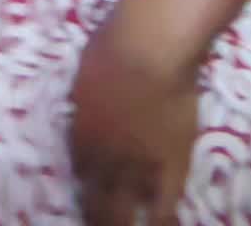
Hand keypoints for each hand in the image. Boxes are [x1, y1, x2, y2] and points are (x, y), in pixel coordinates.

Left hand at [69, 7, 198, 225]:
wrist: (150, 46)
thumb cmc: (115, 44)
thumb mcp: (87, 71)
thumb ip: (87, 97)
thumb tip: (88, 102)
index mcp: (81, 134)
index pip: (79, 172)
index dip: (84, 184)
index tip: (90, 189)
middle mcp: (103, 160)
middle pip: (96, 204)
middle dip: (97, 219)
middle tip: (101, 222)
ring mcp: (137, 168)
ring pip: (123, 215)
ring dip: (121, 225)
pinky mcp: (171, 168)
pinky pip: (163, 209)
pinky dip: (161, 223)